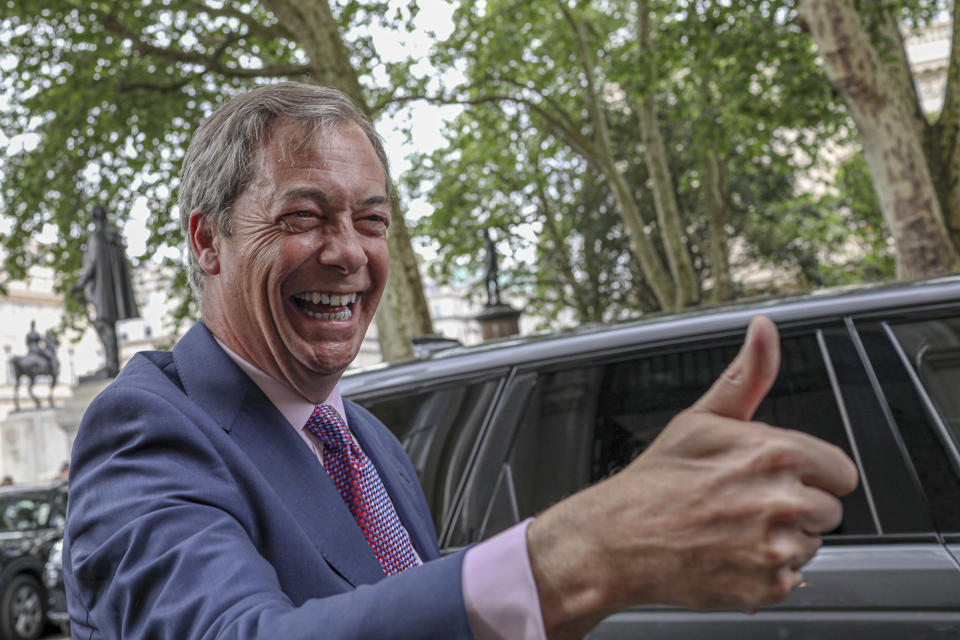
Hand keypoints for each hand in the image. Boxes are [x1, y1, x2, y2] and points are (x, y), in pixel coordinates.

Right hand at [526, 316, 858, 638]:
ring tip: (732, 529)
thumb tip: (764, 331)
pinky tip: (730, 555)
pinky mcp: (769, 587)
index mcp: (774, 452)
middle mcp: (783, 500)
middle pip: (828, 510)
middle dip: (795, 507)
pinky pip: (791, 578)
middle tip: (744, 503)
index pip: (840, 471)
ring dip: (781, 540)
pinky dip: (765, 572)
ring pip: (810, 545)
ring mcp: (776, 548)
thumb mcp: (701, 418)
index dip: (809, 473)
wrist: (617, 539)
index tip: (776, 477)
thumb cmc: (655, 479)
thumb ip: (747, 376)